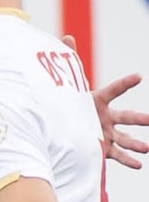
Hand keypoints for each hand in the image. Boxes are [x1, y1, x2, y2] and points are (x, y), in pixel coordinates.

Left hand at [62, 35, 148, 168]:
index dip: (124, 83)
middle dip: (138, 119)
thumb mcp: (68, 85)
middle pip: (125, 117)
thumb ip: (69, 61)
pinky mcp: (103, 148)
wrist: (62, 126)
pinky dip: (128, 160)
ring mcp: (107, 133)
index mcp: (99, 101)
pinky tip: (139, 164)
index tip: (138, 77)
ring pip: (125, 138)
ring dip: (136, 144)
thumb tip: (67, 36)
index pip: (113, 90)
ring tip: (147, 148)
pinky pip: (117, 155)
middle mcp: (106, 117)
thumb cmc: (69, 104)